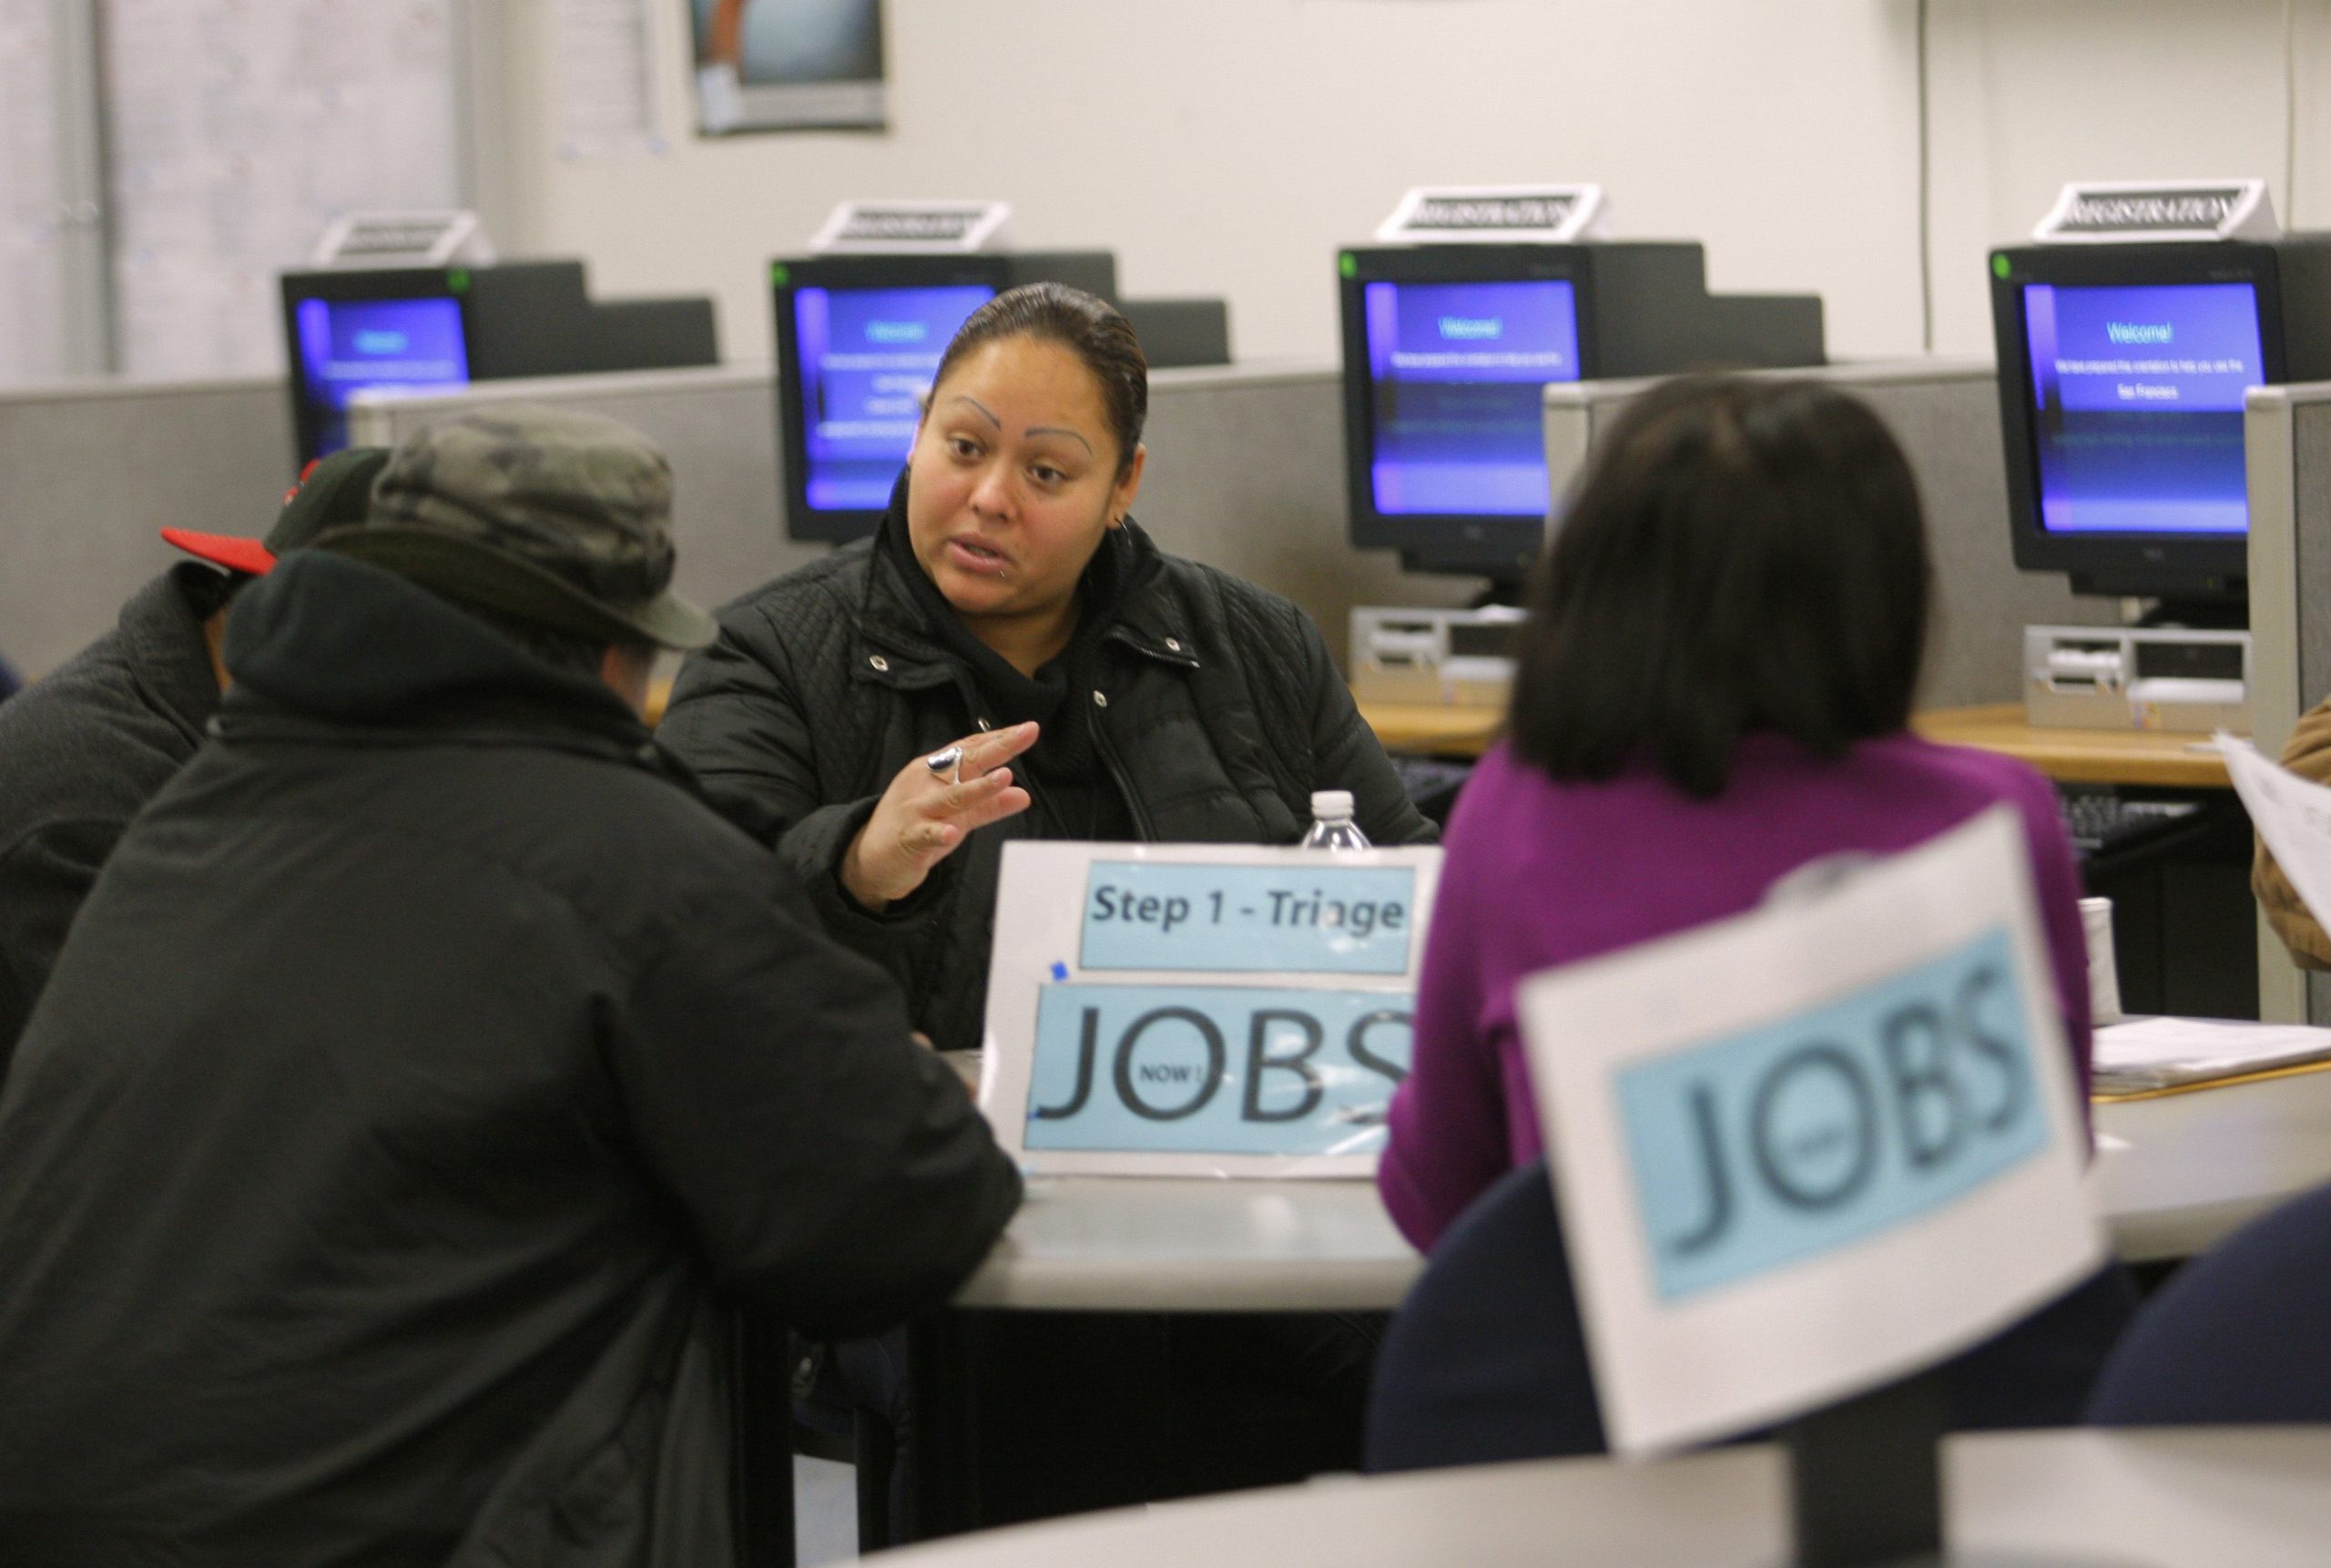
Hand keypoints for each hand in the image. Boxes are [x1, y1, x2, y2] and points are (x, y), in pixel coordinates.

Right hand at [841, 722, 1037, 910]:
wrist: (870, 859)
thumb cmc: (917, 828)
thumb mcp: (958, 814)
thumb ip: (989, 805)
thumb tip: (1024, 795)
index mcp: (935, 770)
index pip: (969, 748)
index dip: (999, 738)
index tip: (1027, 729)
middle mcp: (925, 783)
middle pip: (964, 762)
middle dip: (996, 748)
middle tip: (1024, 734)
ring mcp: (915, 809)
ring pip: (951, 796)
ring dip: (978, 788)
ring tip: (1005, 777)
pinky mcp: (908, 837)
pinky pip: (925, 834)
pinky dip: (937, 832)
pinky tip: (951, 832)